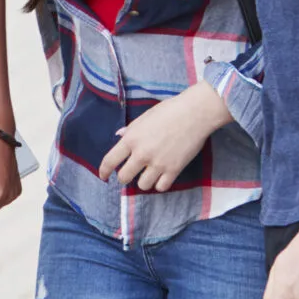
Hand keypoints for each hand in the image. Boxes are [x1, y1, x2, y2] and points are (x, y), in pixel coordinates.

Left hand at [101, 85, 230, 190]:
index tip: (103, 176)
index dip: (104, 171)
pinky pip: (161, 187)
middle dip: (125, 177)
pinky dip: (160, 183)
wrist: (195, 114)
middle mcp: (142, 154)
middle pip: (124, 177)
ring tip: (149, 173)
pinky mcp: (174, 170)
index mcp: (131, 138)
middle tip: (131, 172)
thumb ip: (131, 130)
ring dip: (144, 181)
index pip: (110, 160)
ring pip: (142, 185)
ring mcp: (158, 163)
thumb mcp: (144, 117)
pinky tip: (162, 176)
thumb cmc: (169, 111)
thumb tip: (119, 136)